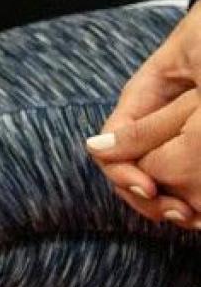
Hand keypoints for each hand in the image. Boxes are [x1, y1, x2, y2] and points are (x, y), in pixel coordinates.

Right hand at [86, 8, 200, 224]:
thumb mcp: (186, 70)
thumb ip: (147, 117)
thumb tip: (96, 149)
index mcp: (139, 100)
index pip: (110, 149)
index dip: (124, 176)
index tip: (152, 190)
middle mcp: (152, 119)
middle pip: (128, 171)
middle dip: (147, 198)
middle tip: (182, 214)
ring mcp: (175, 131)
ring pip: (154, 177)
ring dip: (168, 202)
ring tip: (194, 216)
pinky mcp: (193, 141)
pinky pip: (181, 174)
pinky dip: (189, 194)